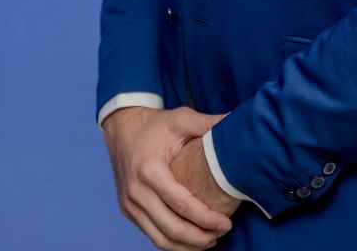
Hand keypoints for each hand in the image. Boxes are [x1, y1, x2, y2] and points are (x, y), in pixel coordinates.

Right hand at [103, 106, 233, 249]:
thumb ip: (207, 123)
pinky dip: (171, 241)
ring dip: (185, 245)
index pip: (182, 204)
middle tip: (221, 234)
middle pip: (170, 228)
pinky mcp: (127, 210)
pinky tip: (190, 238)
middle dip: (199, 238)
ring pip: (159, 238)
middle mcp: (136, 191)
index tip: (226, 223)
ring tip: (209, 240)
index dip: (206, 218)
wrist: (122, 127)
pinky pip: (151, 233)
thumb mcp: (181, 118)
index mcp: (150, 170)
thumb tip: (234, 120)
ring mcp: (129, 203)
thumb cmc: (154, 124)